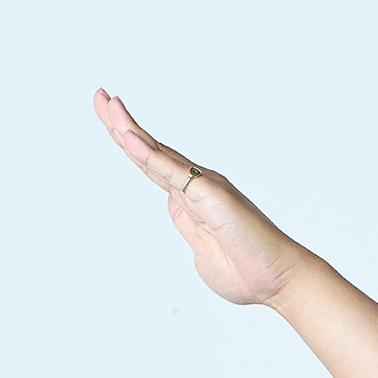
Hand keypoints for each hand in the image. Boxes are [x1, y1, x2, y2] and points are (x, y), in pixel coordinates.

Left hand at [93, 88, 309, 307]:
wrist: (278, 282)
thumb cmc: (249, 273)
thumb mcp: (202, 254)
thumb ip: (186, 228)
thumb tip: (173, 208)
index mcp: (192, 201)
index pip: (153, 166)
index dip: (130, 144)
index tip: (111, 122)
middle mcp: (197, 186)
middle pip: (150, 150)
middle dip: (121, 124)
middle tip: (100, 95)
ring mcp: (203, 188)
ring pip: (157, 153)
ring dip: (128, 128)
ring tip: (106, 102)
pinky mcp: (210, 195)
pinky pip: (171, 171)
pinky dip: (148, 154)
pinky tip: (128, 137)